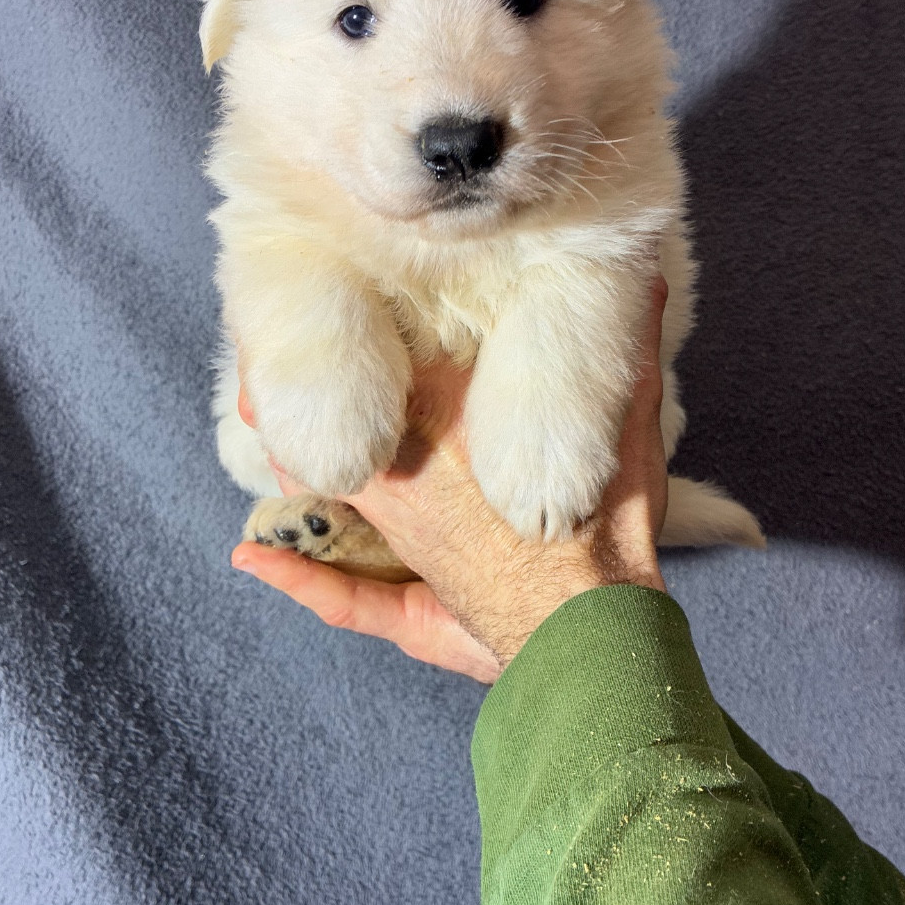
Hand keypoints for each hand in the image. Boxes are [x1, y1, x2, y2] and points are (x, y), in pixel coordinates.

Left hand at [231, 277, 669, 682]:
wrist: (596, 631)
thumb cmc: (610, 528)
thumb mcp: (635, 426)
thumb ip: (632, 347)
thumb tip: (651, 273)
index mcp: (456, 416)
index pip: (398, 351)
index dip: (369, 316)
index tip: (347, 280)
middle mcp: (410, 469)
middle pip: (340, 408)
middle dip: (301, 375)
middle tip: (268, 345)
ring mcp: (396, 537)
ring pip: (322, 486)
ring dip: (291, 449)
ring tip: (257, 414)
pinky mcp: (401, 598)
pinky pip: (336, 593)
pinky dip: (293, 576)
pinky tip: (253, 558)